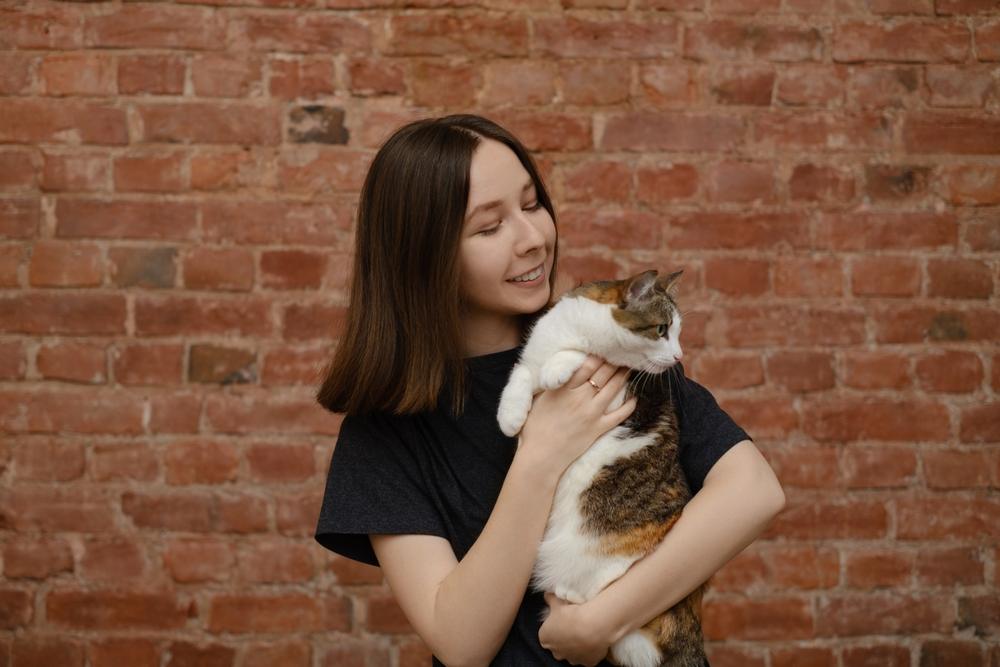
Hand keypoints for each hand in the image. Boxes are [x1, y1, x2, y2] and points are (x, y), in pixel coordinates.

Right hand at [518, 355, 636, 475]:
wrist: (541, 457)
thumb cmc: (534, 428)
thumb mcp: (537, 400)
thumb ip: (547, 383)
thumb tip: (537, 367)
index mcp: (564, 389)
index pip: (587, 365)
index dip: (598, 355)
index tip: (604, 348)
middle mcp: (580, 398)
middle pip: (603, 374)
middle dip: (614, 361)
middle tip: (622, 353)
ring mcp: (591, 414)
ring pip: (613, 389)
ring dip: (623, 376)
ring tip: (629, 368)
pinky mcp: (598, 429)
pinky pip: (619, 415)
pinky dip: (629, 406)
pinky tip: (634, 398)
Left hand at [539, 591, 612, 665]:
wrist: (591, 626)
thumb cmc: (571, 614)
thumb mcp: (557, 603)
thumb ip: (550, 600)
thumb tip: (547, 595)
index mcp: (545, 639)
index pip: (547, 635)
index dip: (555, 627)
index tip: (562, 620)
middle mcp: (556, 653)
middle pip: (558, 647)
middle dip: (564, 639)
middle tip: (574, 626)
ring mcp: (572, 659)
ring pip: (573, 653)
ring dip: (577, 646)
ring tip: (585, 631)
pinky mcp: (587, 662)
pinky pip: (587, 657)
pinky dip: (590, 650)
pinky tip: (594, 639)